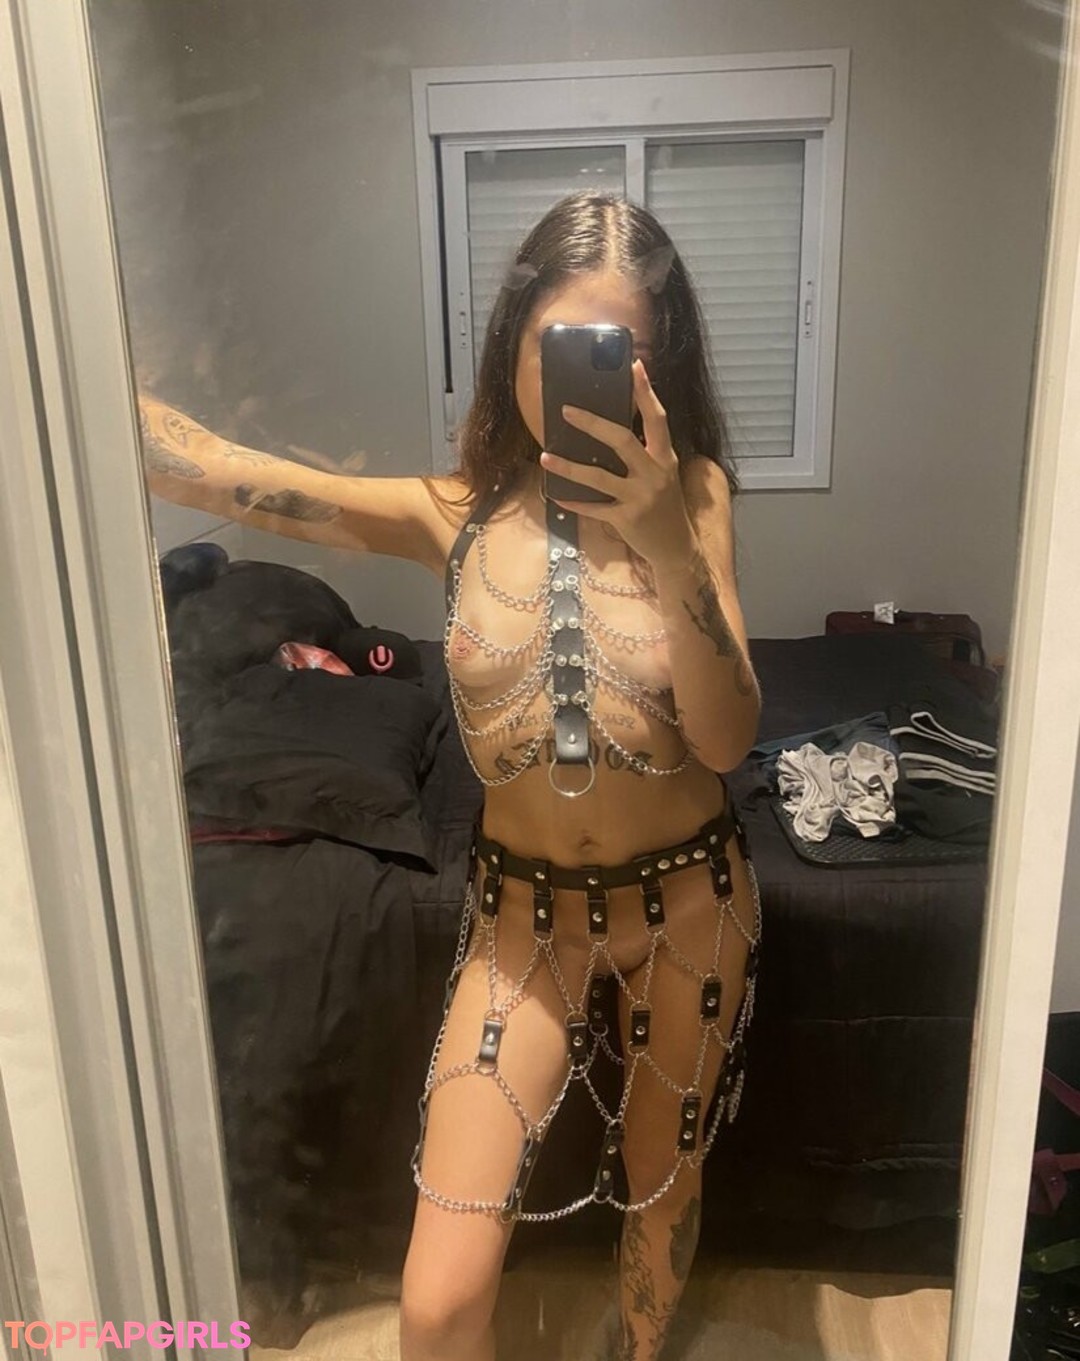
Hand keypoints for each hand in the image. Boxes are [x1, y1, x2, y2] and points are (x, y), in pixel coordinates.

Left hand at [538, 359, 694, 569]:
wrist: (676, 547)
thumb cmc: (665, 505)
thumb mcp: (662, 474)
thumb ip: (645, 453)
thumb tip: (610, 430)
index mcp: (664, 457)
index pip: (657, 418)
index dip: (646, 391)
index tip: (635, 365)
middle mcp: (655, 474)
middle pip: (622, 440)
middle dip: (592, 423)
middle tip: (566, 410)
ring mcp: (640, 498)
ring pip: (598, 477)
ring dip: (568, 467)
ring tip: (544, 457)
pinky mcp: (626, 519)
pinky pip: (593, 508)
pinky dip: (573, 501)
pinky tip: (555, 493)